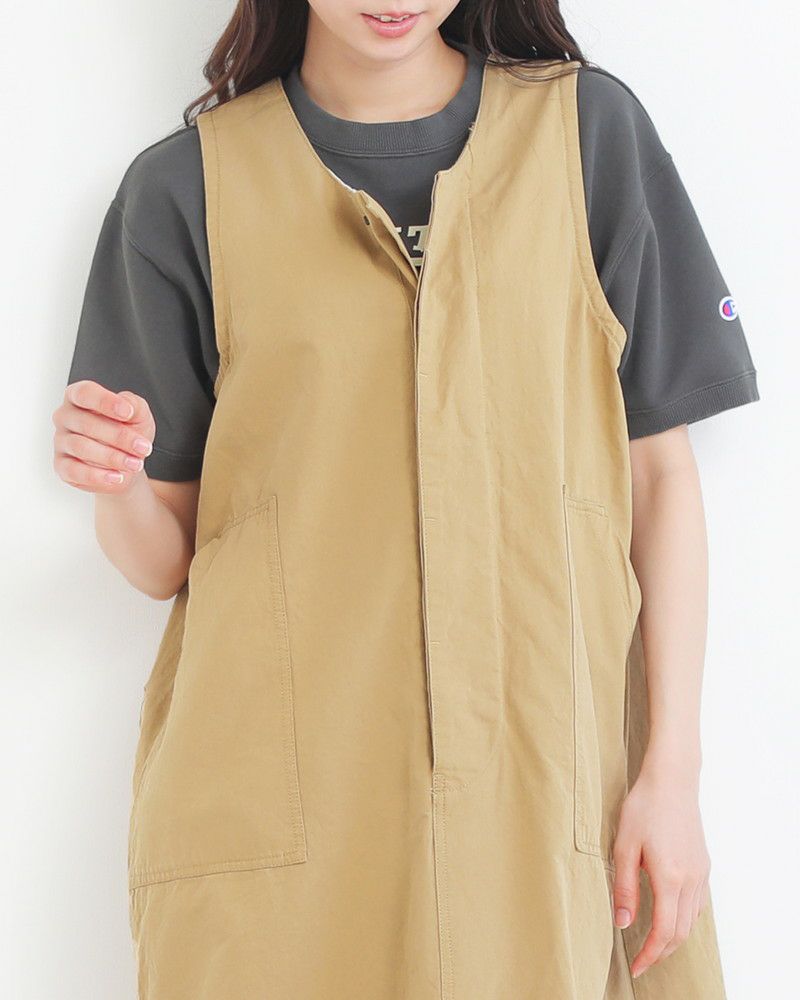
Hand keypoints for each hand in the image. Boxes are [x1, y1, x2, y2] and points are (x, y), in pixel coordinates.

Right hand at [53, 380, 155, 492]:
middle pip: (86, 423)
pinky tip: (117, 476)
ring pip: (82, 447)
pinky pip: (75, 471)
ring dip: (113, 457)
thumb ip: (134, 404)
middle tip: (143, 447)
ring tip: (135, 464)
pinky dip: (98, 476)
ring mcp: (61, 442)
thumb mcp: (139, 415)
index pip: (84, 393)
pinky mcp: (62, 466)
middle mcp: (65, 417)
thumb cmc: (128, 432)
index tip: (127, 413)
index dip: (105, 402)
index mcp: (79, 397)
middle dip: (119, 437)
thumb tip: (127, 405)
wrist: (127, 463)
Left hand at [611, 756, 710, 978]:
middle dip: (661, 952)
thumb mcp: (624, 846)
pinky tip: (669, 916)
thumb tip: (623, 923)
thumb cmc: (644, 807)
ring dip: (674, 938)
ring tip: (652, 944)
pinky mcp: (703, 864)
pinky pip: (698, 904)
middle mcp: (691, 880)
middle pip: (681, 932)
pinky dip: (684, 919)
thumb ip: (624, 888)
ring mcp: (701, 872)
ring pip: (692, 921)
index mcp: (670, 878)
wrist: (672, 780)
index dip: (649, 955)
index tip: (635, 968)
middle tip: (641, 961)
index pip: (664, 932)